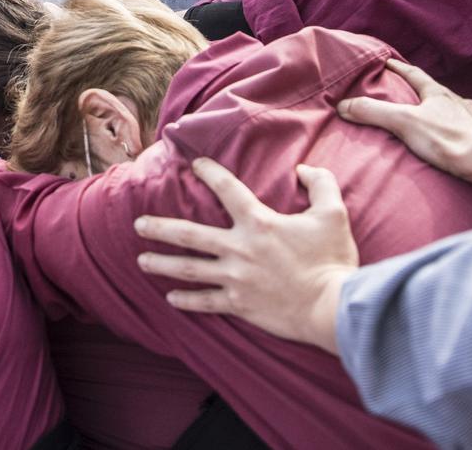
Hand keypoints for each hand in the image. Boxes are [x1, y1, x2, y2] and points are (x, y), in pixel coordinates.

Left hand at [135, 159, 355, 351]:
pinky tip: (171, 299)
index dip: (210, 173)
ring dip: (162, 264)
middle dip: (160, 228)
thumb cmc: (333, 260)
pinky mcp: (239, 304)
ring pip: (189, 269)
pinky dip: (187, 301)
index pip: (227, 189)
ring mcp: (236, 279)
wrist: (333, 308)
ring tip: (142, 261)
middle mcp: (240, 248)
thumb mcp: (333, 214)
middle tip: (138, 224)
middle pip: (190, 234)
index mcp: (259, 222)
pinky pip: (206, 302)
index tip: (195, 164)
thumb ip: (320, 184)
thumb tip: (303, 169)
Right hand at [338, 58, 471, 184]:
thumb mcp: (402, 123)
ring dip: (448, 110)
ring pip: (458, 109)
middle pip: (437, 92)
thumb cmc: (445, 139)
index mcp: (437, 94)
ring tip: (439, 118)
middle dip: (424, 92)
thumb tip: (344, 105)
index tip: (388, 62)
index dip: (399, 68)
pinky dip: (467, 128)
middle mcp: (458, 101)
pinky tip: (466, 135)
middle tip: (412, 94)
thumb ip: (373, 112)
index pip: (414, 75)